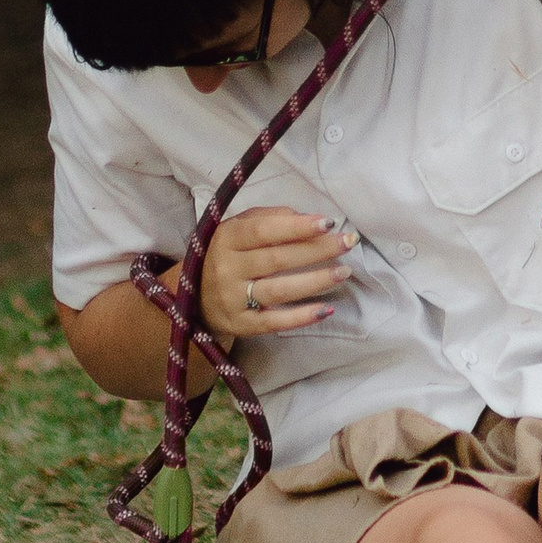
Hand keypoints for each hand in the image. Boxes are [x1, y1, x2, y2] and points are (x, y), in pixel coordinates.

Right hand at [200, 205, 354, 344]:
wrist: (194, 297)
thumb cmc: (226, 255)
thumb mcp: (237, 228)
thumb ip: (268, 218)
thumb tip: (307, 218)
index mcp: (226, 238)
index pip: (263, 230)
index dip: (296, 227)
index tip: (328, 222)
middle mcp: (227, 268)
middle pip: (277, 259)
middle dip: (317, 250)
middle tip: (348, 243)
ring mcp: (232, 299)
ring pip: (279, 289)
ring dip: (315, 281)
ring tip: (344, 272)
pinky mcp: (241, 324)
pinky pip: (274, 322)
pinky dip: (301, 317)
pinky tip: (326, 310)